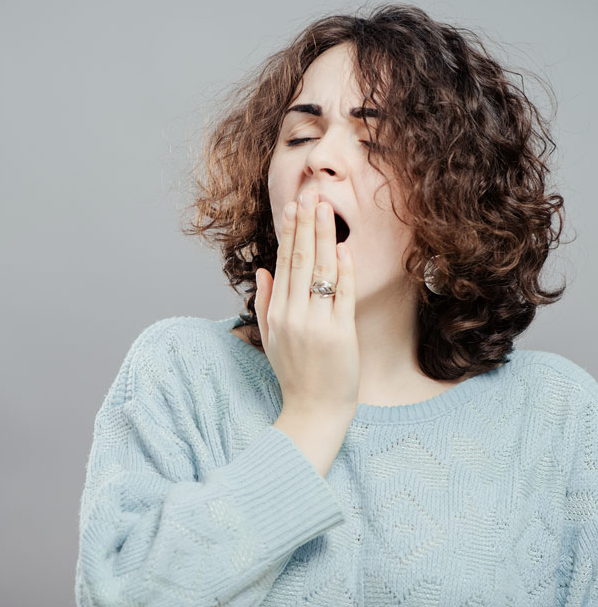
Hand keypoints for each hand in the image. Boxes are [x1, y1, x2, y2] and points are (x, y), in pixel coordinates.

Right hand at [254, 189, 359, 422]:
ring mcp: (317, 323)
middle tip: (311, 196)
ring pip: (320, 272)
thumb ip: (265, 302)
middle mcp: (293, 315)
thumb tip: (263, 268)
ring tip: (327, 210)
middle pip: (299, 261)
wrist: (313, 410)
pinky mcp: (340, 333)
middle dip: (306, 226)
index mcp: (276, 314)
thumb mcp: (270, 338)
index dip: (289, 233)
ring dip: (324, 238)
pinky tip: (344, 248)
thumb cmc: (293, 374)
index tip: (294, 207)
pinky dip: (344, 271)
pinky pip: (343, 295)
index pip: (283, 264)